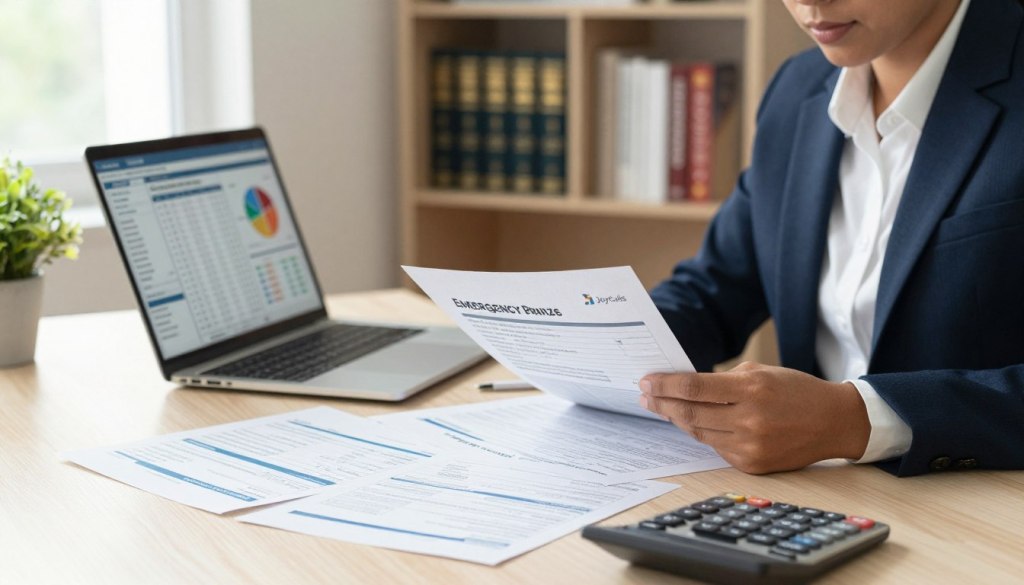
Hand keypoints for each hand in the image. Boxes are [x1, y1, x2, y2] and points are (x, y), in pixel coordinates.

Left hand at [639, 362, 870, 473]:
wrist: (834, 422)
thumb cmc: (796, 391)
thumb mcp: (761, 372)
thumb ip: (723, 380)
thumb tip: (684, 385)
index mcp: (750, 389)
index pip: (693, 388)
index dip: (664, 385)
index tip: (646, 381)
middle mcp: (749, 419)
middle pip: (689, 413)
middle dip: (661, 403)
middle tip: (644, 396)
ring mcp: (750, 446)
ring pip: (698, 432)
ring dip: (676, 420)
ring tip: (662, 408)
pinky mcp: (752, 465)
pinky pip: (716, 448)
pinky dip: (702, 434)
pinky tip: (691, 423)